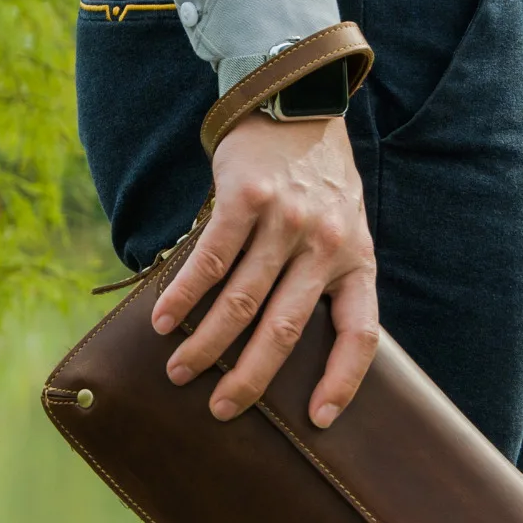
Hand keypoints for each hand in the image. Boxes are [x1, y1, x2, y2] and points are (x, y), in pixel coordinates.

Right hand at [151, 111, 378, 428]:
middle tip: (223, 410)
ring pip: (241, 300)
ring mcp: (285, 221)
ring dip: (206, 342)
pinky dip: (183, 293)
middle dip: (250, 378)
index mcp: (356, 261)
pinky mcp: (246, 199)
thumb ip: (327, 277)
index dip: (342, 381)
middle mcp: (326, 244)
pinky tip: (163, 320)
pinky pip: (211, 258)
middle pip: (285, 330)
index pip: (359, 335)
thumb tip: (286, 342)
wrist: (298, 103)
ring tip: (181, 372)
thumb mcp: (345, 228)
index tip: (320, 419)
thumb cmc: (320, 182)